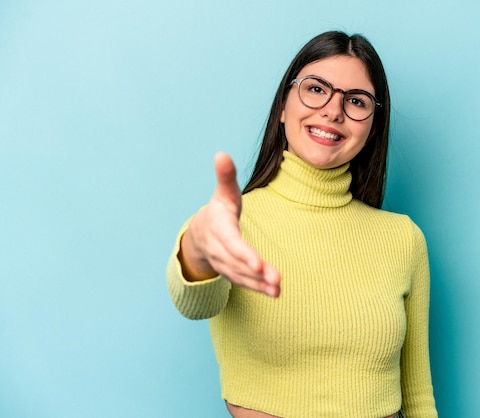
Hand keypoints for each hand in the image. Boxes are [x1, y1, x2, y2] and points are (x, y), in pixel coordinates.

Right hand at [179, 152, 280, 296]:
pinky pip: (243, 282)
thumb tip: (221, 154)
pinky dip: (258, 288)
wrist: (199, 235)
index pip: (231, 242)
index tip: (257, 263)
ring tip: (278, 290)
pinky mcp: (230, 272)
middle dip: (256, 272)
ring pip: (240, 276)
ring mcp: (223, 263)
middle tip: (276, 280)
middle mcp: (219, 248)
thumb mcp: (223, 193)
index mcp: (219, 228)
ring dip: (259, 284)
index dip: (243, 253)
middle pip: (238, 262)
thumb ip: (225, 176)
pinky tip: (275, 293)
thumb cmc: (219, 210)